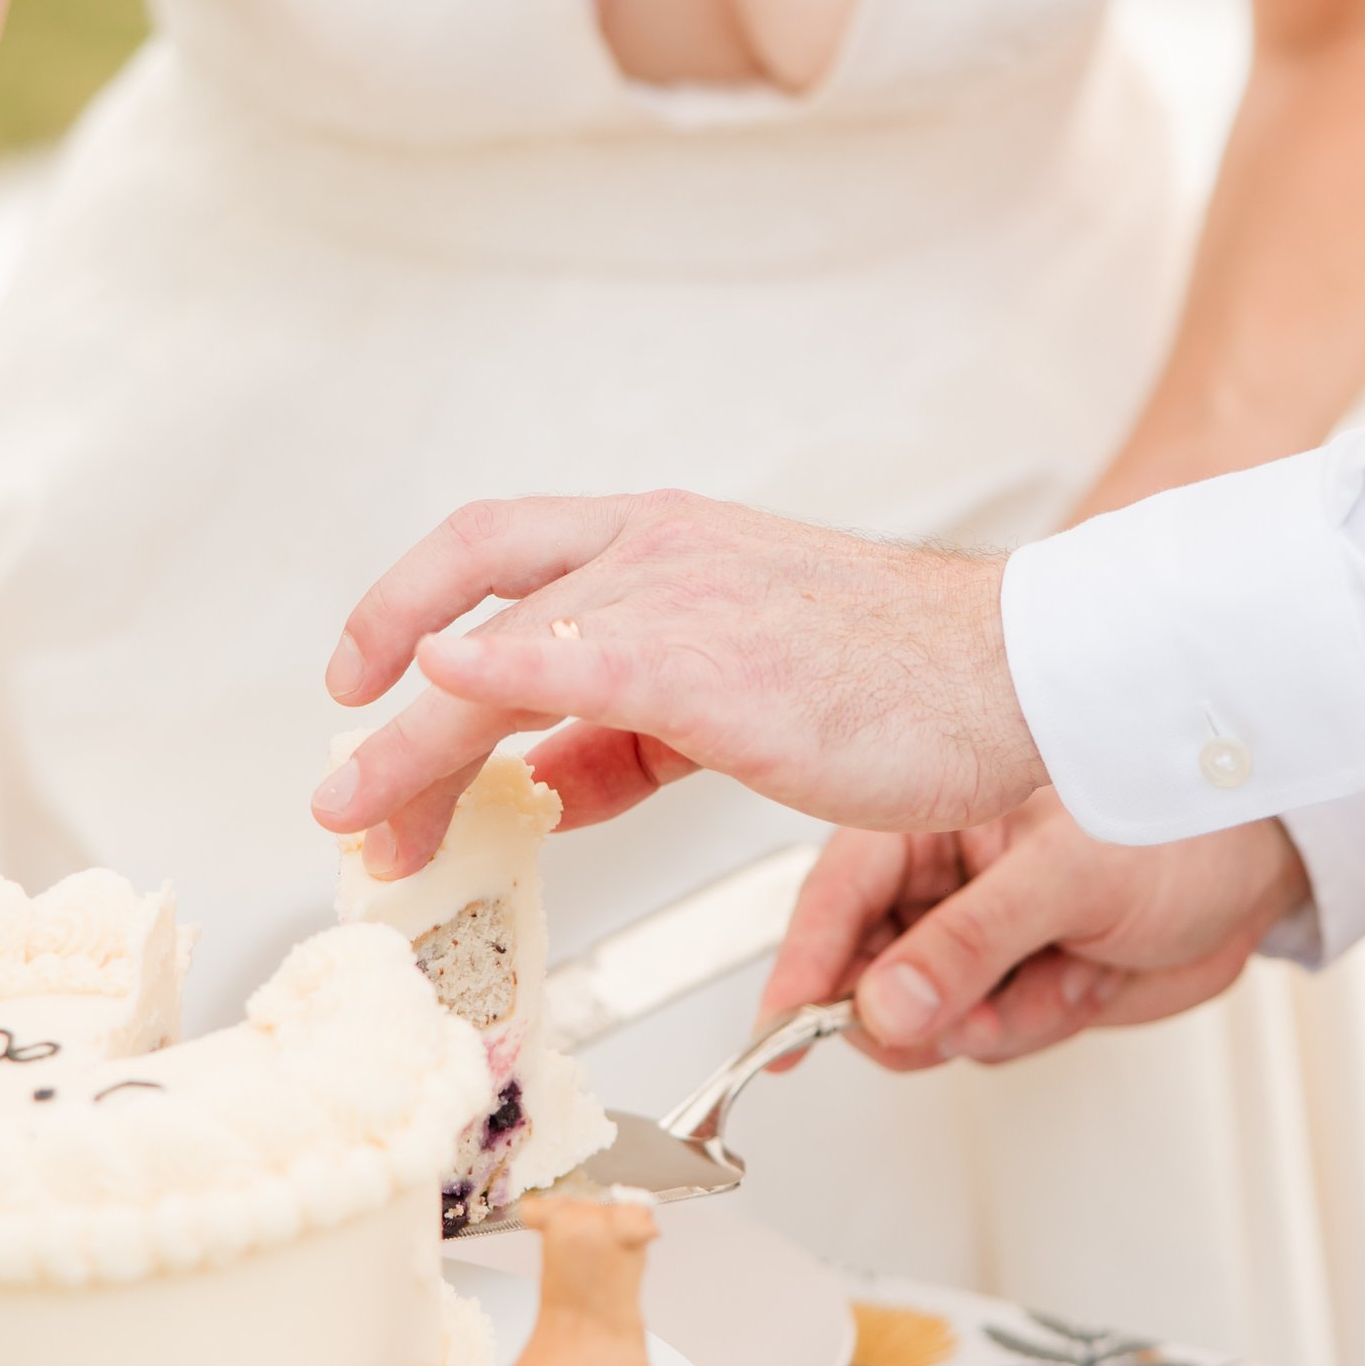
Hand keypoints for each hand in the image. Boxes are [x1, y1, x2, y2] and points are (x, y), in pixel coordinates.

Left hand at [313, 492, 1044, 875]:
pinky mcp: (707, 665)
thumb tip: (540, 785)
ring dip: (415, 746)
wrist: (1017, 680)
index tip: (367, 682)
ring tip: (373, 823)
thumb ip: (627, 740)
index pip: (501, 553)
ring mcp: (680, 597)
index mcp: (670, 541)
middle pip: (475, 590)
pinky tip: (441, 701)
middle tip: (347, 785)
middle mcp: (659, 550)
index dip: (411, 607)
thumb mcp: (739, 705)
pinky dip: (489, 678)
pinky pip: (568, 663)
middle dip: (386, 686)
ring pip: (500, 654)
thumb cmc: (907, 691)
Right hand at [762, 791, 1312, 1067]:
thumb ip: (967, 946)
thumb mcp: (1063, 877)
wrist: (1264, 861)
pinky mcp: (1016, 988)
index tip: (780, 1035)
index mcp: (929, 819)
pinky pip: (986, 1040)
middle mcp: (940, 881)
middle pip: (864, 976)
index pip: (834, 900)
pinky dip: (1032, 1025)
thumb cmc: (1174, 818)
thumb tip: (883, 1006)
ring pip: (926, 1022)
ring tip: (1057, 973)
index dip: (801, 973)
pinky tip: (1079, 981)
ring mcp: (976, 940)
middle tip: (962, 1011)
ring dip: (990, 1020)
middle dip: (910, 1011)